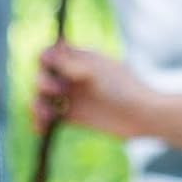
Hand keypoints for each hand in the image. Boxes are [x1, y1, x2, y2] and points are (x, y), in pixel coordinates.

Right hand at [34, 43, 151, 138]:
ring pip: (43, 98)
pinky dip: (42, 123)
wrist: (144, 116)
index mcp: (78, 59)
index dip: (45, 59)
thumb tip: (47, 52)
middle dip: (43, 82)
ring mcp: (73, 97)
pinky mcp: (74, 117)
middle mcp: (72, 76)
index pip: (50, 54)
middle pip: (43, 76)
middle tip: (58, 90)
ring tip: (44, 114)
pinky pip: (51, 118)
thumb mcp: (97, 72)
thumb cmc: (125, 89)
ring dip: (37, 105)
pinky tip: (41, 130)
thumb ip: (72, 63)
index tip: (47, 65)